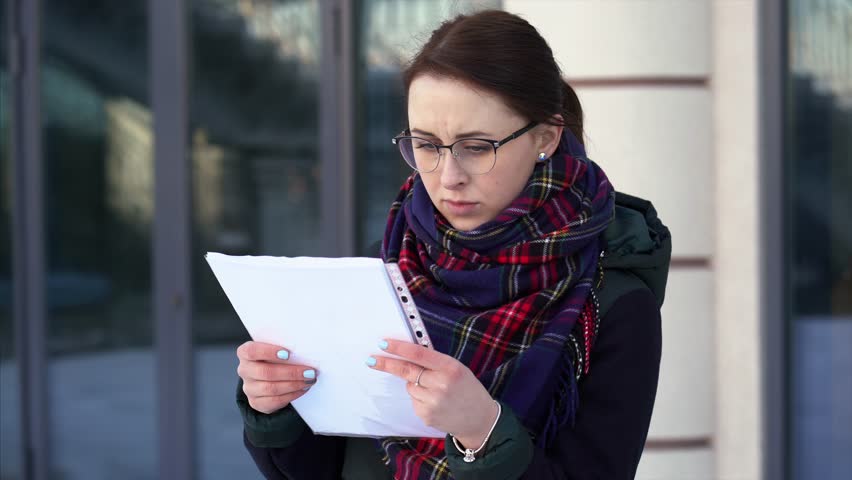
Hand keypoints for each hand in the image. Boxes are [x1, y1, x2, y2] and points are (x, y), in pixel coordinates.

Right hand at [236, 341, 316, 414]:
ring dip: (294, 385)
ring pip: (271, 388)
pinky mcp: (256, 402)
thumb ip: (284, 348)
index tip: (288, 353)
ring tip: (309, 380)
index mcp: (245, 353)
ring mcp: (249, 388)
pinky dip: (291, 395)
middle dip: (291, 372)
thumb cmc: (276, 357)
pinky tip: (302, 389)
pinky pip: (274, 401)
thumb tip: (303, 351)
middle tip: (310, 371)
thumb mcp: (276, 349)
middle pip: (265, 372)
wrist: (270, 376)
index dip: (268, 352)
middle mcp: (244, 370)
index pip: (251, 351)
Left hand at [368, 339, 498, 448]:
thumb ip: (435, 361)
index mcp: (450, 367)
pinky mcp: (426, 415)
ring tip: (435, 390)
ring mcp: (432, 402)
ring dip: (414, 384)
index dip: (399, 348)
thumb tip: (406, 352)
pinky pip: (413, 400)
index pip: (419, 354)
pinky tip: (435, 402)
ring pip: (409, 386)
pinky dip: (419, 398)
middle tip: (372, 360)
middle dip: (386, 364)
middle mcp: (441, 384)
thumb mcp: (457, 369)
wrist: (480, 419)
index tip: (383, 344)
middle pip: (406, 370)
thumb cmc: (467, 389)